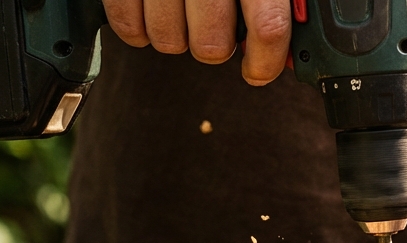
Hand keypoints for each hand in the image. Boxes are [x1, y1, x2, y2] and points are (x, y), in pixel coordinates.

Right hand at [103, 0, 290, 84]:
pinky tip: (152, 8)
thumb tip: (277, 43)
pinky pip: (129, 27)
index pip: (268, 27)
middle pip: (212, 45)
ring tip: (181, 9)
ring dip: (177, 36)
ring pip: (170, 42)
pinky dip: (139, 28)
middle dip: (215, 46)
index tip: (258, 70)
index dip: (265, 61)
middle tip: (214, 26)